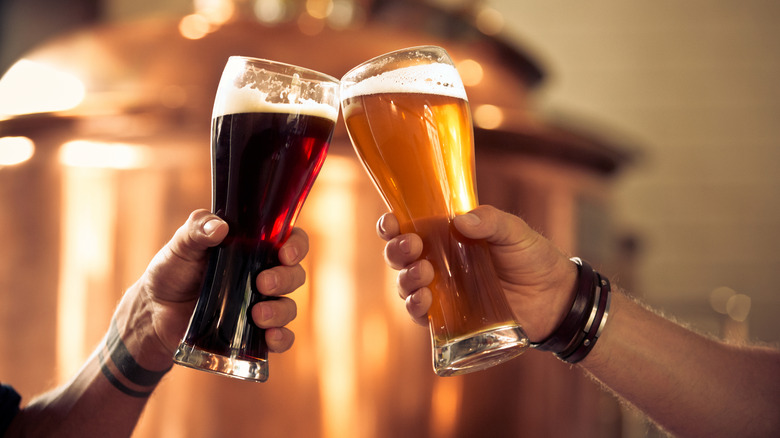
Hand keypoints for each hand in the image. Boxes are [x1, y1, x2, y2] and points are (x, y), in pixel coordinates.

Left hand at [132, 209, 305, 365]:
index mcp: (254, 249)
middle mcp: (264, 275)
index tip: (285, 253)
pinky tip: (270, 338)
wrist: (154, 314)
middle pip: (295, 275)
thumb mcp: (181, 245)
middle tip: (263, 283)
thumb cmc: (172, 271)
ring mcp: (261, 306)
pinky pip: (281, 338)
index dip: (297, 245)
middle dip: (285, 279)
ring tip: (258, 315)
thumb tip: (220, 227)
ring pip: (289, 307)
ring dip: (280, 311)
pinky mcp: (253, 334)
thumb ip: (196, 229)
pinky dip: (281, 339)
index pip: (291, 241)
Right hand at [377, 205, 577, 341]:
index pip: (408, 226)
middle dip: (396, 251)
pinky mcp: (449, 318)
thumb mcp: (514, 232)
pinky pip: (420, 315)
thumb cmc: (532, 258)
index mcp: (446, 235)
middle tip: (413, 247)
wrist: (555, 298)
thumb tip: (460, 220)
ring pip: (405, 284)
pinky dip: (415, 308)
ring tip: (424, 275)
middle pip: (399, 255)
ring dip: (405, 279)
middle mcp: (437, 261)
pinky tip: (423, 302)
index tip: (392, 222)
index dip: (392, 224)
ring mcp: (441, 291)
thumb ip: (490, 221)